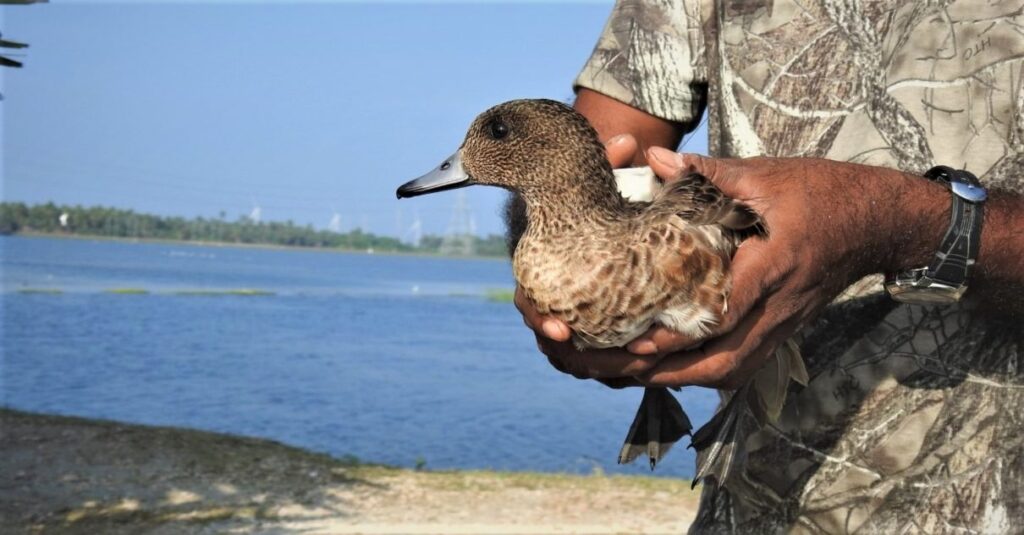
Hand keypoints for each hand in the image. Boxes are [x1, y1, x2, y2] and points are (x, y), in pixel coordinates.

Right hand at [514, 133, 657, 387]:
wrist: (598, 217)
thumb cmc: (595, 200)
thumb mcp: (597, 181)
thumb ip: (606, 163)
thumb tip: (626, 141)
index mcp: (542, 267)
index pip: (529, 301)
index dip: (540, 318)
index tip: (560, 328)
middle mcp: (553, 297)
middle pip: (552, 339)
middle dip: (571, 354)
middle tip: (596, 360)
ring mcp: (572, 315)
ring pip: (575, 355)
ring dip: (594, 365)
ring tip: (623, 369)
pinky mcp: (597, 328)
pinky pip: (599, 357)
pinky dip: (612, 365)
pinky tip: (636, 367)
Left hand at [622, 148, 946, 388]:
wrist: (878, 223)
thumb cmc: (825, 195)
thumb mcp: (768, 176)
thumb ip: (710, 173)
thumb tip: (657, 160)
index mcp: (775, 266)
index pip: (725, 312)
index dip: (679, 332)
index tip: (635, 339)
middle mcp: (778, 307)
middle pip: (721, 362)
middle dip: (665, 372)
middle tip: (613, 368)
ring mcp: (781, 325)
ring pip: (727, 371)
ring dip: (677, 379)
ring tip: (628, 373)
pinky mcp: (780, 331)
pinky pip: (737, 365)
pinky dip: (698, 372)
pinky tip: (665, 367)